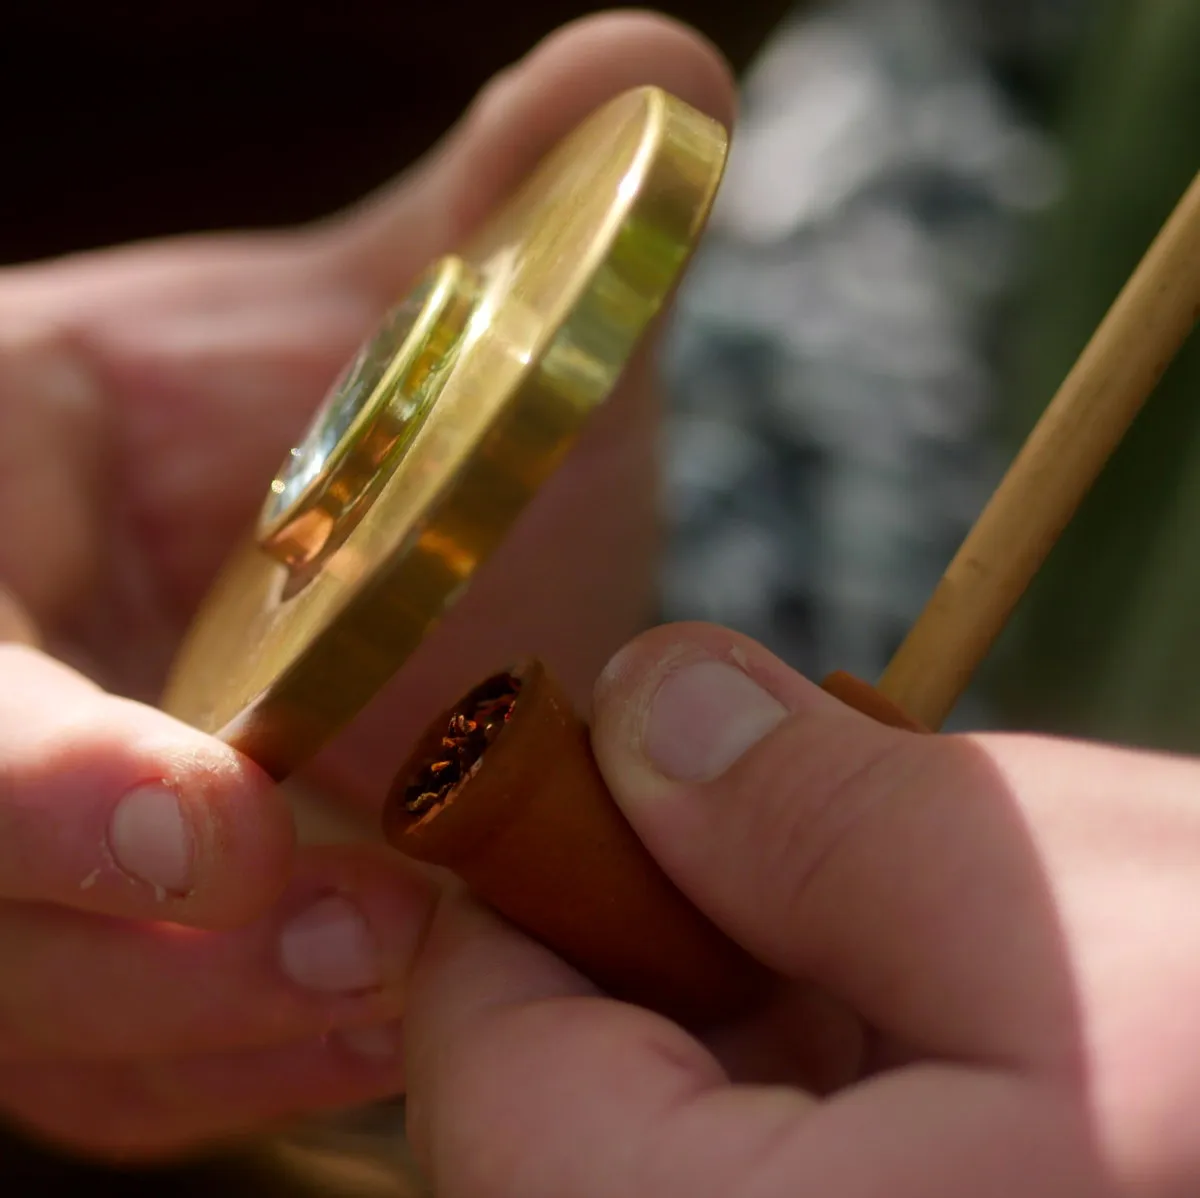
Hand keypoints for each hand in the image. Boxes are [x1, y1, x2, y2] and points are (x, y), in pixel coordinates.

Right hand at [0, 16, 733, 1159]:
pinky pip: (141, 1059)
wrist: (391, 559)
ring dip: (226, 1034)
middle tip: (390, 950)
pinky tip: (405, 1034)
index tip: (223, 835)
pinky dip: (262, 1066)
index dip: (40, 771)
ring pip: (52, 1008)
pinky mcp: (109, 945)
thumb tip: (669, 77)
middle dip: (147, 950)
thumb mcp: (443, 321)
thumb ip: (526, 226)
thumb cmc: (399, 427)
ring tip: (423, 1006)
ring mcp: (41, 833)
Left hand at [405, 621, 1199, 1196]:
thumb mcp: (1066, 923)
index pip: (485, 1074)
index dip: (520, 888)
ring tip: (877, 890)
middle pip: (569, 1113)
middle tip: (746, 792)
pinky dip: (832, 1057)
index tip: (594, 759)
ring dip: (752, 985)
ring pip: (687, 1135)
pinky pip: (803, 1163)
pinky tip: (929, 983)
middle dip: (651, 929)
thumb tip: (649, 702)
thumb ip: (813, 808)